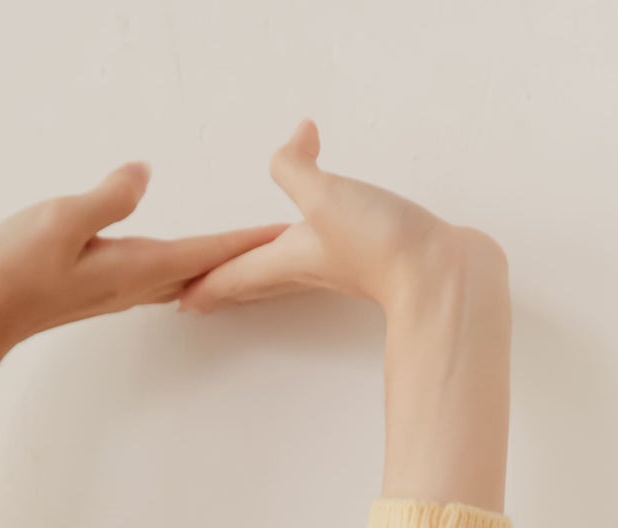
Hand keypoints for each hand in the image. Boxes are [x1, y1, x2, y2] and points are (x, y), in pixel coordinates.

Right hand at [0, 161, 287, 359]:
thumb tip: (145, 174)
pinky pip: (156, 279)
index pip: (205, 252)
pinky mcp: (97, 288)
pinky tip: (184, 270)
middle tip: (282, 249)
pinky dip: (182, 270)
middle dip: (241, 259)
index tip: (283, 235)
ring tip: (244, 258)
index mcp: (133, 267)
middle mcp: (131, 285)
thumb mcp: (59, 220)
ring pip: (181, 279)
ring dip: (215, 268)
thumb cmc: (11, 269)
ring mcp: (114, 290)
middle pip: (202, 271)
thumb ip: (107, 197)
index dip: (245, 241)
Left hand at [177, 120, 503, 312]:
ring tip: (248, 278)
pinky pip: (320, 256)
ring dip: (261, 277)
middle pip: (255, 282)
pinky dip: (304, 249)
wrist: (439, 274)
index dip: (204, 285)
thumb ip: (297, 165)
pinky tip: (320, 237)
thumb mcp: (325, 195)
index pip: (233, 274)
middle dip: (227, 289)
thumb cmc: (380, 243)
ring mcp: (338, 268)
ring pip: (286, 273)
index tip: (178, 302)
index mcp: (287, 259)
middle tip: (200, 300)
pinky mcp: (367, 260)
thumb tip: (296, 135)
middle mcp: (307, 269)